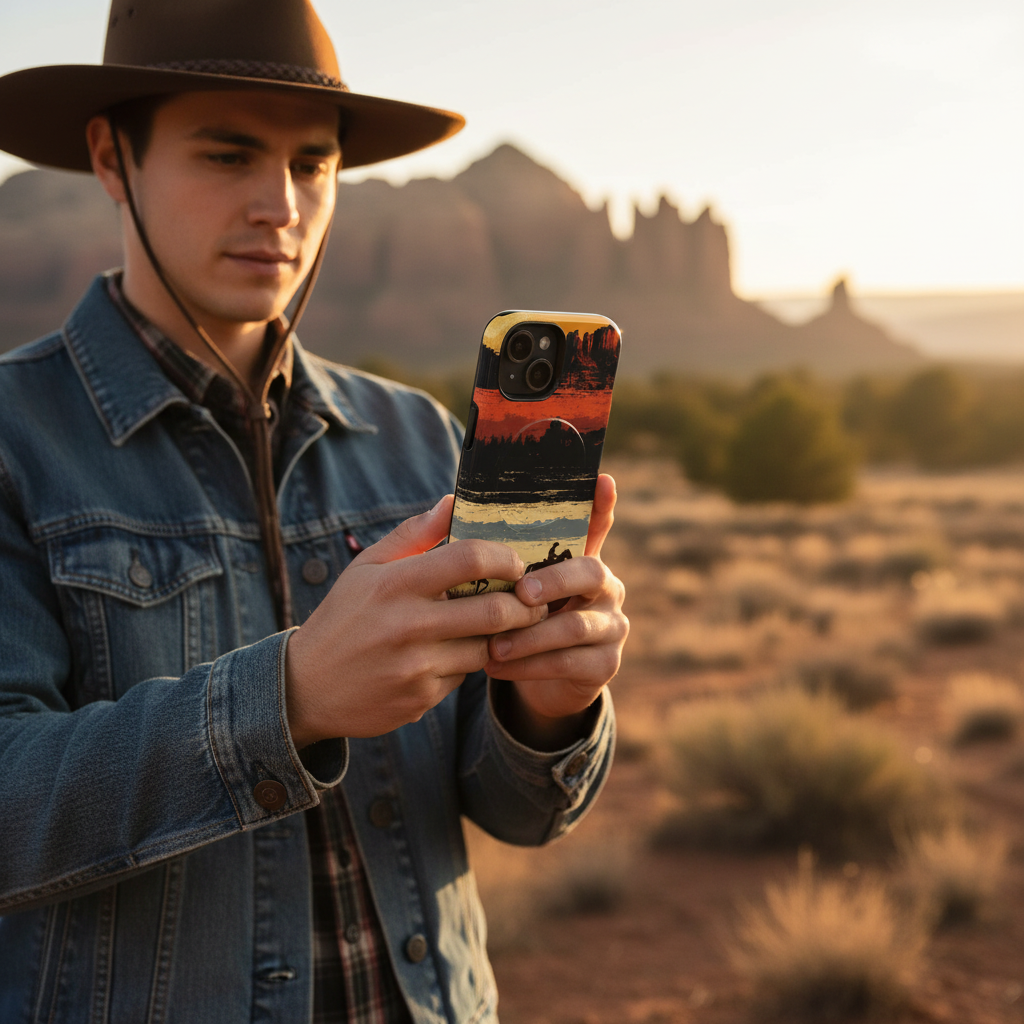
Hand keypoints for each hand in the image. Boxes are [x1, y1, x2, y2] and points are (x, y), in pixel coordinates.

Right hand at [285, 496, 546, 746]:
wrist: (306, 686)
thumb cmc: (344, 616)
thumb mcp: (368, 567)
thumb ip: (414, 534)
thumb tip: (453, 501)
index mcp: (395, 583)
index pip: (470, 560)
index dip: (505, 559)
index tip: (515, 563)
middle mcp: (407, 625)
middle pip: (495, 610)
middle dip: (524, 605)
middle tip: (529, 600)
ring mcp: (416, 667)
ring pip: (487, 647)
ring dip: (499, 636)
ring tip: (497, 625)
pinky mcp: (421, 699)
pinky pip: (465, 677)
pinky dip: (468, 663)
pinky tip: (453, 654)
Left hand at [484, 474, 628, 749]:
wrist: (532, 678)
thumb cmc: (511, 618)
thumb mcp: (499, 586)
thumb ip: (480, 550)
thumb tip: (448, 504)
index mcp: (580, 558)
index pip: (597, 524)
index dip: (601, 504)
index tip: (602, 480)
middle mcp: (605, 586)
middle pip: (591, 572)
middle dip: (555, 581)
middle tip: (520, 593)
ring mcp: (611, 625)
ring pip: (575, 626)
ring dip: (530, 636)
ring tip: (493, 645)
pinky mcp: (605, 665)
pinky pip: (568, 663)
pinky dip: (528, 666)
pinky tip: (494, 665)